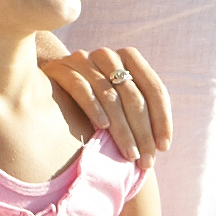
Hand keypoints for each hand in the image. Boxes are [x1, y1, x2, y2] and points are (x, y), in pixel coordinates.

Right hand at [48, 44, 172, 165]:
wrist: (52, 79)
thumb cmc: (94, 97)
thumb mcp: (119, 98)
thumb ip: (139, 111)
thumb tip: (160, 147)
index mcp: (130, 58)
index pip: (155, 90)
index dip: (162, 119)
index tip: (163, 148)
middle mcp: (109, 55)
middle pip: (133, 96)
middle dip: (143, 132)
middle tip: (146, 160)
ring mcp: (84, 59)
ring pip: (110, 96)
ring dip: (122, 129)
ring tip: (129, 153)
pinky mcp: (61, 68)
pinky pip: (81, 89)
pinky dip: (94, 108)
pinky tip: (103, 127)